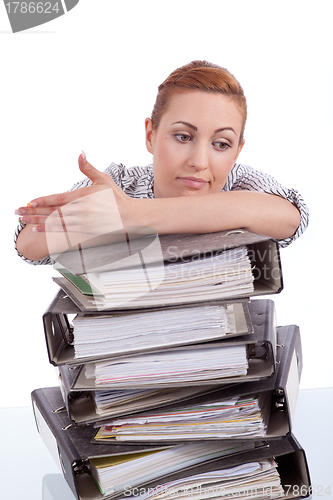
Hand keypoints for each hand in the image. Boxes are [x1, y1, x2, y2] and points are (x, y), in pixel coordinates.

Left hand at [15, 153, 131, 252]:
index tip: (29, 201)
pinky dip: (49, 228)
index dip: (42, 200)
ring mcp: (81, 221)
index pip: (57, 198)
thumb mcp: (102, 179)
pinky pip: (62, 230)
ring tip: (23, 220)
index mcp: (82, 196)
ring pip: (54, 221)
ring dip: (37, 220)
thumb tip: (80, 153)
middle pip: (51, 211)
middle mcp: (79, 210)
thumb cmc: (116, 197)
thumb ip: (88, 168)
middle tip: (17, 211)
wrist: (129, 216)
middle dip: (33, 212)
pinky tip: (38, 228)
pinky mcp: (84, 229)